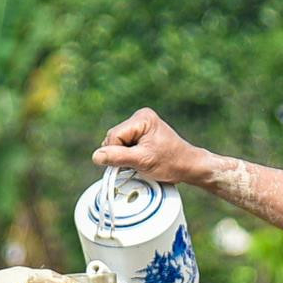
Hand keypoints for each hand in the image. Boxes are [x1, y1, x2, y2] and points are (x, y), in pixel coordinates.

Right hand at [92, 108, 207, 184]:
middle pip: (114, 138)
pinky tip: (139, 159)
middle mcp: (140, 117)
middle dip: (120, 153)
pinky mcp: (141, 132)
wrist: (187, 165)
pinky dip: (128, 154)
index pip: (114, 136)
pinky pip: (124, 143)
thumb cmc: (170, 162)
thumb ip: (118, 157)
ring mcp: (140, 124)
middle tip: (137, 163)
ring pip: (117, 142)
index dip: (117, 153)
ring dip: (124, 155)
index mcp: (142, 118)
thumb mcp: (142, 161)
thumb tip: (95, 156)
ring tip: (140, 161)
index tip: (130, 164)